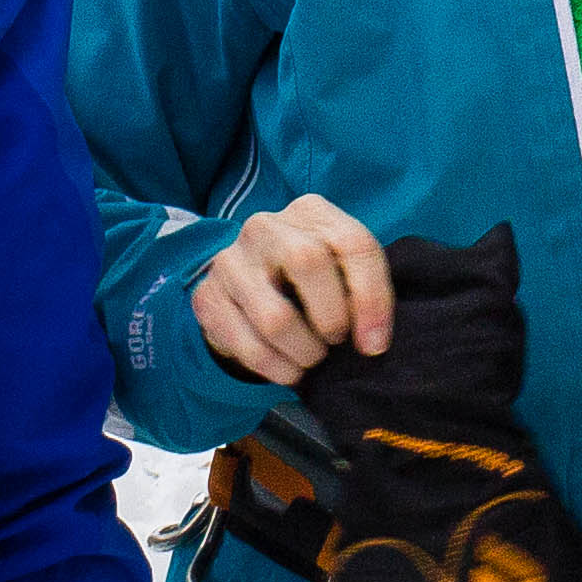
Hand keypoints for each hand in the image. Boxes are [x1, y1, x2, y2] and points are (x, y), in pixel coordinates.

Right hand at [195, 194, 392, 385]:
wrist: (251, 289)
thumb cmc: (312, 282)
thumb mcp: (343, 271)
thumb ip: (365, 292)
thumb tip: (372, 344)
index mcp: (310, 211)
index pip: (353, 244)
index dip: (372, 299)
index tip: (374, 343)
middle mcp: (266, 226)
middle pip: (307, 261)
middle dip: (332, 318)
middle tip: (336, 342)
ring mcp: (231, 260)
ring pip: (275, 316)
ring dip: (304, 351)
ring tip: (312, 358)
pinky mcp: (207, 296)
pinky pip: (246, 343)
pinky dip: (276, 367)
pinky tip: (288, 370)